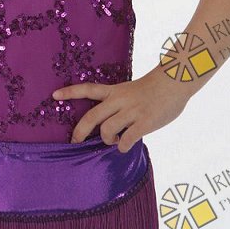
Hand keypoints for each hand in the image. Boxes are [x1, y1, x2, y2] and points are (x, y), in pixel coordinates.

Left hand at [51, 70, 190, 152]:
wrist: (175, 82)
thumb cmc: (155, 89)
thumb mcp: (131, 91)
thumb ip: (119, 105)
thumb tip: (109, 127)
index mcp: (115, 91)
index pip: (88, 89)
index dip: (70, 92)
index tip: (54, 96)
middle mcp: (119, 100)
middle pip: (92, 117)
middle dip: (79, 131)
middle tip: (75, 141)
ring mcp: (131, 111)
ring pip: (107, 130)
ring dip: (107, 140)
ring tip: (113, 140)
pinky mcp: (144, 122)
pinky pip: (126, 139)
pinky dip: (122, 146)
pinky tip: (126, 145)